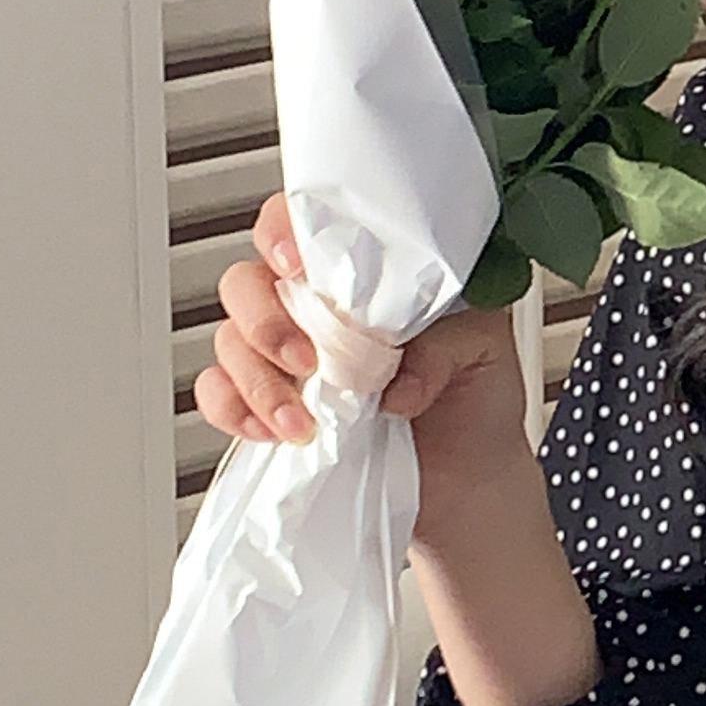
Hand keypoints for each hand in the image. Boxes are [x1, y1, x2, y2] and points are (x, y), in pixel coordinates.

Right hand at [198, 195, 531, 546]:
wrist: (468, 481)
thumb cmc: (475, 398)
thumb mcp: (486, 352)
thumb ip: (448, 343)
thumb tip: (399, 377)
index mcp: (363, 273)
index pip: (302, 224)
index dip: (281, 232)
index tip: (294, 263)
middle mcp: (313, 307)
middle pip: (246, 282)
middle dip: (264, 319)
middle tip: (306, 358)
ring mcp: (284, 356)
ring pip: (229, 340)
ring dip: (257, 380)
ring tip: (303, 420)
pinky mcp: (267, 406)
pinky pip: (219, 395)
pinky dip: (233, 411)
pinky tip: (272, 431)